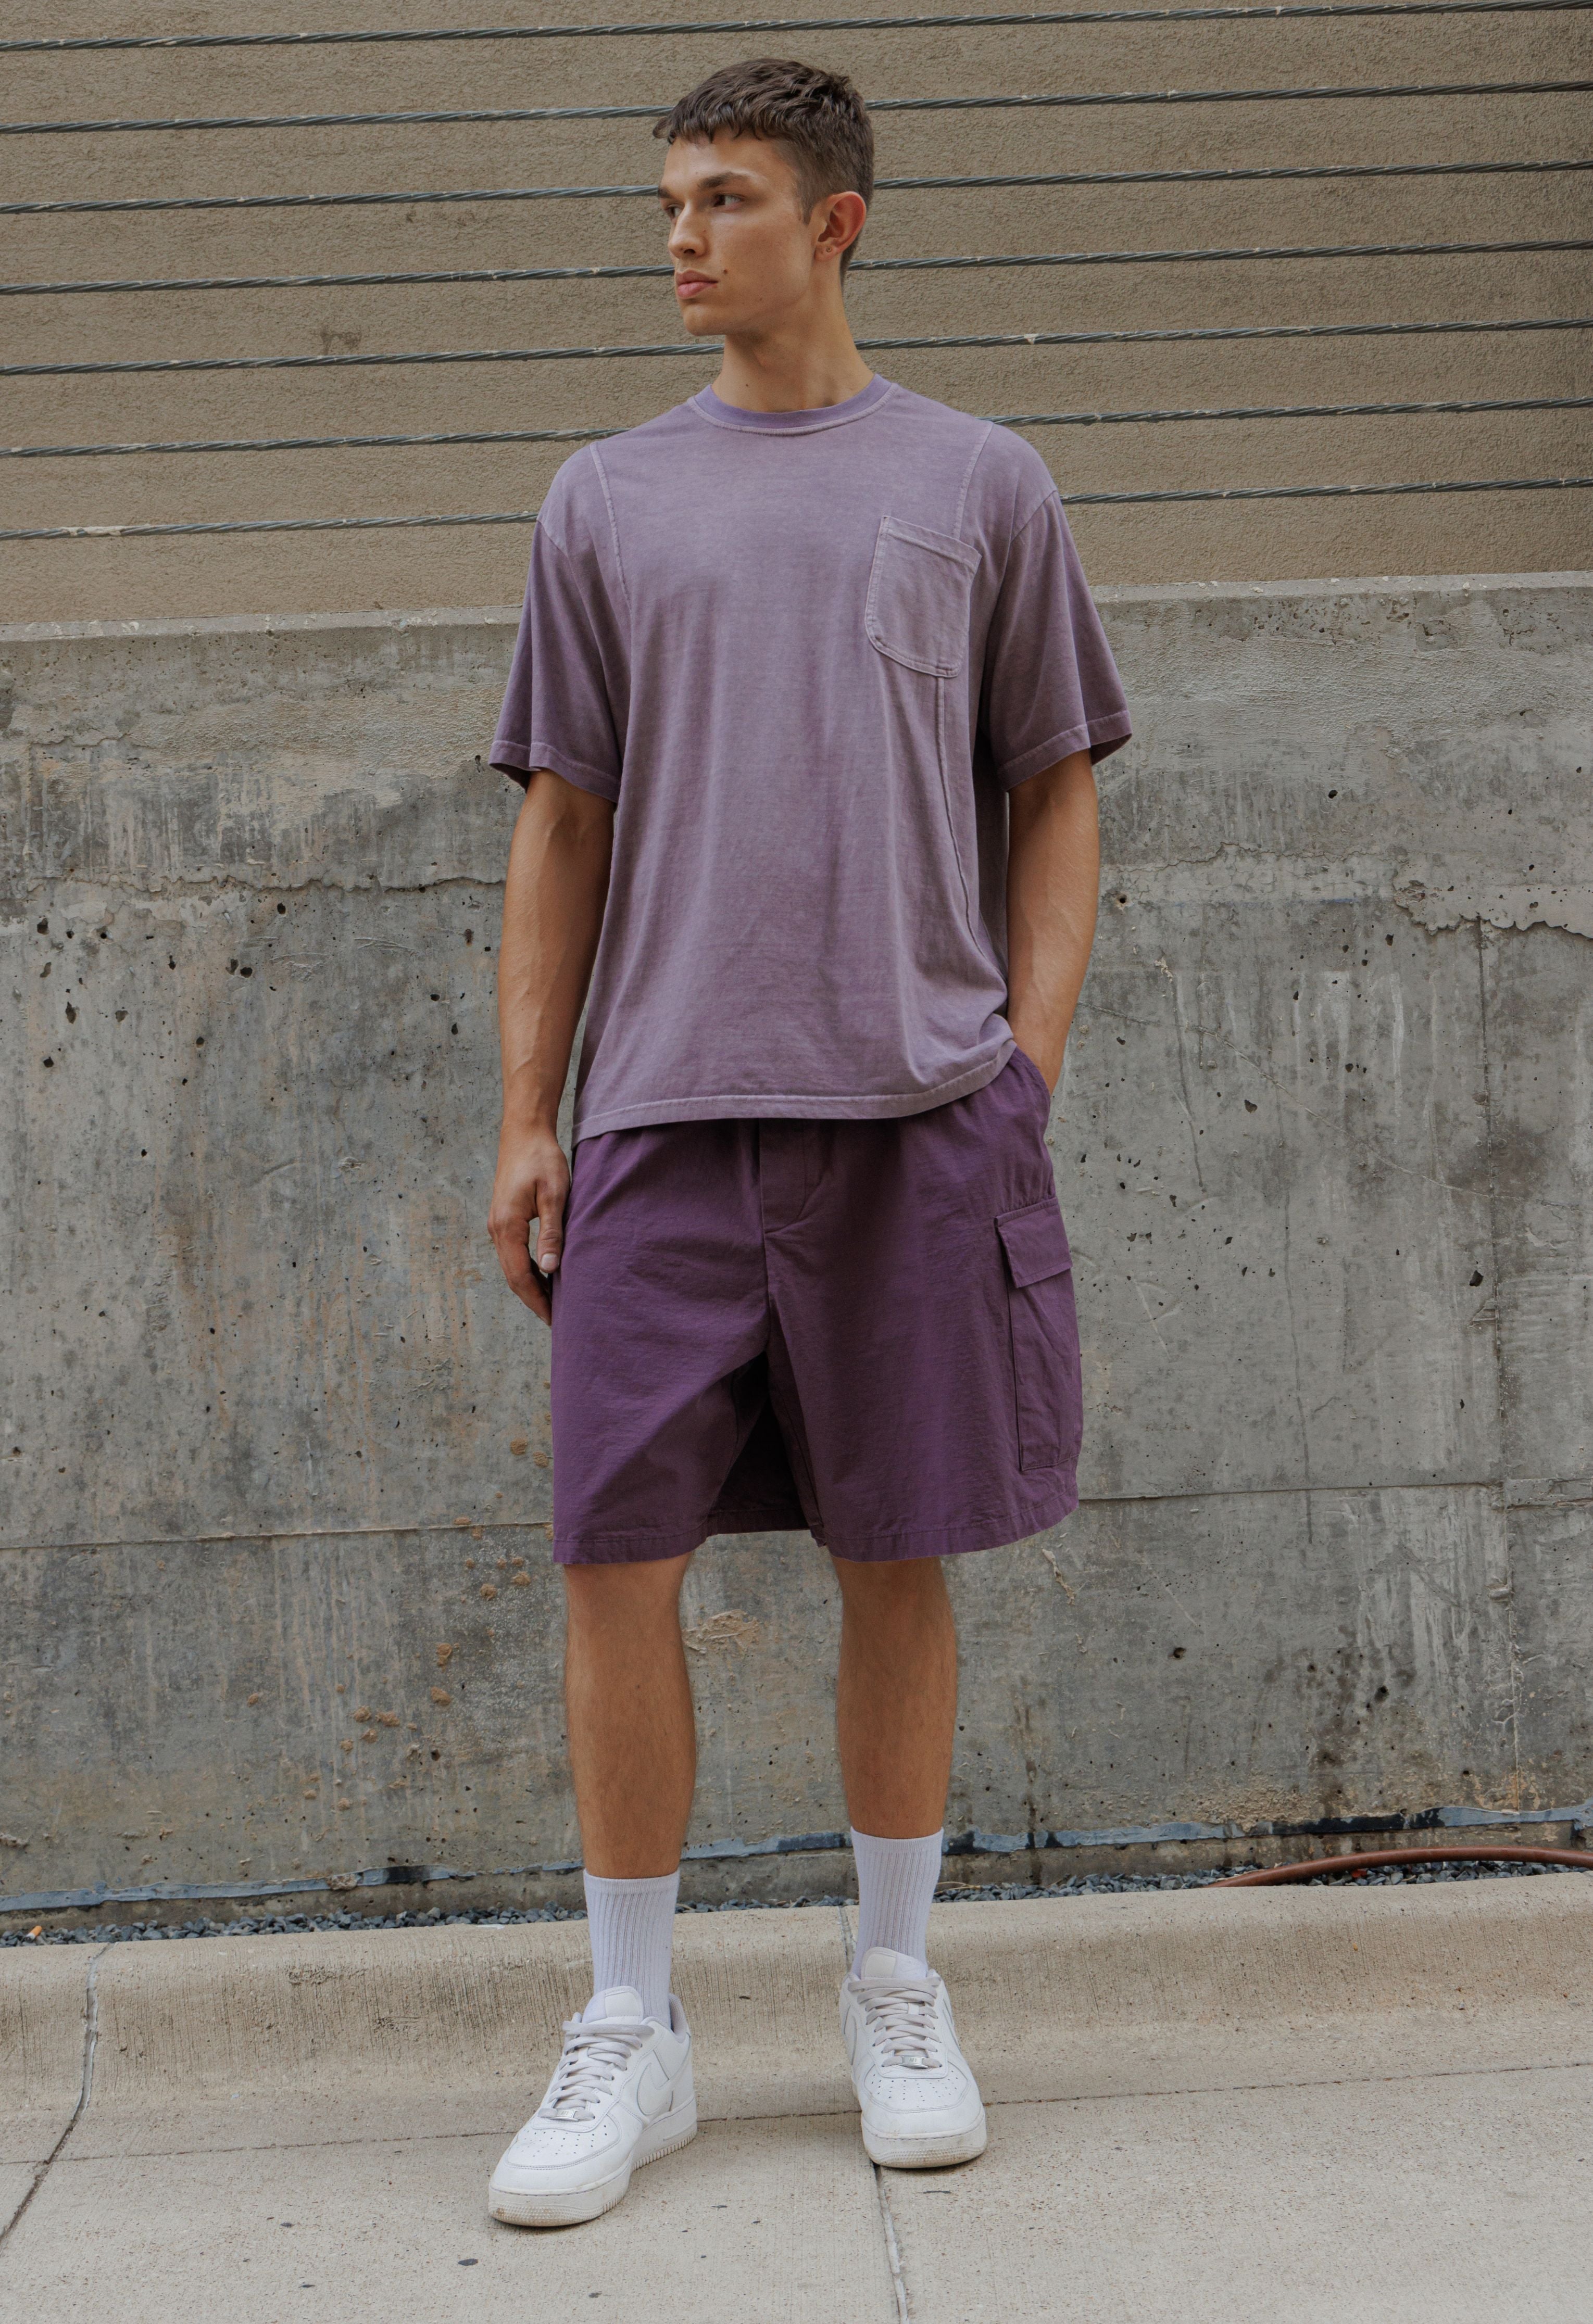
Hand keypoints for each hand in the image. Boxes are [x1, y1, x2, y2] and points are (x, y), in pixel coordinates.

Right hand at [488, 1119, 570, 1324]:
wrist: (524, 1131)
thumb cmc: (542, 1159)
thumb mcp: (554, 1195)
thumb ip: (551, 1232)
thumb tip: (551, 1268)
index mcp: (507, 1226)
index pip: (521, 1276)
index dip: (537, 1300)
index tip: (554, 1319)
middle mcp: (496, 1229)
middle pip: (512, 1276)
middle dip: (533, 1299)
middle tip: (556, 1319)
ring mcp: (497, 1224)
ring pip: (510, 1265)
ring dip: (529, 1285)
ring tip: (552, 1301)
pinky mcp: (502, 1218)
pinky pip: (512, 1253)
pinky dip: (526, 1269)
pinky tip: (543, 1273)